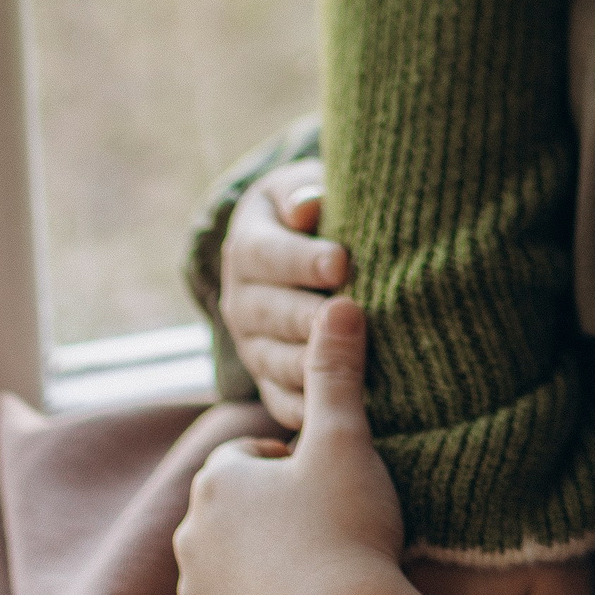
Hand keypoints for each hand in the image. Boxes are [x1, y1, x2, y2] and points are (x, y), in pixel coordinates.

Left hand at [174, 301, 531, 594]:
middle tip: (331, 529)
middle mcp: (189, 538)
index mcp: (217, 482)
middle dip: (273, 518)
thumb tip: (343, 302)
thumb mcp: (345, 440)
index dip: (293, 467)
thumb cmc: (346, 530)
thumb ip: (338, 370)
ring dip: (264, 569)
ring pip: (230, 570)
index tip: (330, 485)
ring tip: (322, 576)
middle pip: (234, 516)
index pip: (248, 460)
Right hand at [221, 161, 346, 430]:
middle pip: (269, 313)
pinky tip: (346, 407)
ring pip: (276, 362)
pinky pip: (285, 402)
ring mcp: (253, 346)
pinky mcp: (272, 382)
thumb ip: (302, 192)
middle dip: (310, 316)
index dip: (302, 260)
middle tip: (349, 315)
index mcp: (246, 247)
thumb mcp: (305, 188)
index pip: (264, 255)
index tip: (341, 261)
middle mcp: (241, 301)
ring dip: (314, 364)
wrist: (308, 250)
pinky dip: (313, 407)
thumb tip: (307, 206)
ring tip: (353, 361)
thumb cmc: (320, 210)